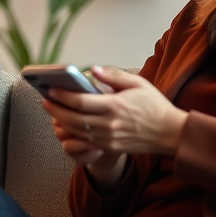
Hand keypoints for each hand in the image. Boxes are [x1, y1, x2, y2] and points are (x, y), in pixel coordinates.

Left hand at [41, 65, 187, 178]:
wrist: (170, 133)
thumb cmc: (155, 106)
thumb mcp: (138, 84)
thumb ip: (113, 76)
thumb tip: (93, 69)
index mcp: (114, 106)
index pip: (80, 101)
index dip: (62, 96)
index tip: (50, 89)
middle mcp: (109, 124)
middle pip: (74, 118)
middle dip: (56, 110)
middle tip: (44, 101)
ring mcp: (109, 138)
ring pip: (77, 131)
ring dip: (62, 122)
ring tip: (53, 112)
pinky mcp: (111, 147)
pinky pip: (86, 141)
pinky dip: (74, 134)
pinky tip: (68, 125)